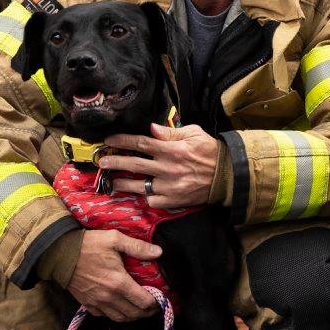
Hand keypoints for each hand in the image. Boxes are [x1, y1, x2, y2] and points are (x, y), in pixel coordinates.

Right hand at [67, 229, 161, 320]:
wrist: (59, 253)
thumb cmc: (88, 245)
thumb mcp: (114, 239)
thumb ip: (138, 247)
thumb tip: (159, 252)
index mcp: (119, 282)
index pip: (143, 301)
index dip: (155, 303)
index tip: (160, 299)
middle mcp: (109, 297)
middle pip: (133, 313)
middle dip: (146, 312)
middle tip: (153, 306)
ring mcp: (97, 302)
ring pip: (120, 318)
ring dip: (132, 316)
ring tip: (139, 310)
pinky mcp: (87, 304)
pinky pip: (104, 316)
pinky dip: (115, 315)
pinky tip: (120, 308)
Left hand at [100, 122, 220, 208]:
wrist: (226, 176)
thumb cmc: (210, 152)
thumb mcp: (194, 134)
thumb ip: (171, 132)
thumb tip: (151, 129)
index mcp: (173, 149)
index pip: (141, 143)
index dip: (122, 141)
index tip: (109, 140)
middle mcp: (168, 168)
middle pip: (134, 163)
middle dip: (115, 161)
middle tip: (102, 161)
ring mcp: (169, 186)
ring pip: (139, 185)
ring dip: (122, 183)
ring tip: (113, 181)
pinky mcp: (173, 200)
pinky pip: (152, 200)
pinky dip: (146, 196)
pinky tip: (142, 192)